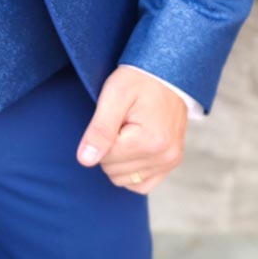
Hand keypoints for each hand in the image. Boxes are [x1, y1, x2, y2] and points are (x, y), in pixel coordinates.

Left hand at [75, 65, 187, 194]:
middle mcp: (164, 156)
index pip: (104, 157)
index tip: (116, 116)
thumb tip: (85, 161)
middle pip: (112, 170)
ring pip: (123, 180)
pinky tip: (133, 150)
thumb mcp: (114, 96)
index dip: (102, 136)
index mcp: (150, 140)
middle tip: (123, 122)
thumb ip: (99, 130)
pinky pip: (140, 185)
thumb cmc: (139, 80)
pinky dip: (131, 172)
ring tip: (130, 131)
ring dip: (119, 159)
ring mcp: (170, 161)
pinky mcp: (171, 163)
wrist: (168, 74)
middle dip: (110, 148)